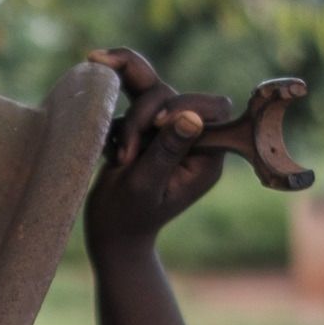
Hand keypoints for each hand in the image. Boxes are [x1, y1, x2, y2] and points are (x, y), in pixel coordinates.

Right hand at [82, 48, 230, 255]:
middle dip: (144, 113)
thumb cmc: (127, 215)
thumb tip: (192, 118)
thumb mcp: (145, 185)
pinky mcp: (147, 130)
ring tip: (119, 156)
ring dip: (129, 121)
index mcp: (205, 158)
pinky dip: (118, 124)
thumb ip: (166, 151)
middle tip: (127, 150)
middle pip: (176, 95)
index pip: (214, 109)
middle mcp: (192, 141)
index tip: (156, 123)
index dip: (185, 104)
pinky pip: (132, 103)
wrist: (109, 230)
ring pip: (152, 94)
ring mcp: (169, 133)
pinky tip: (112, 154)